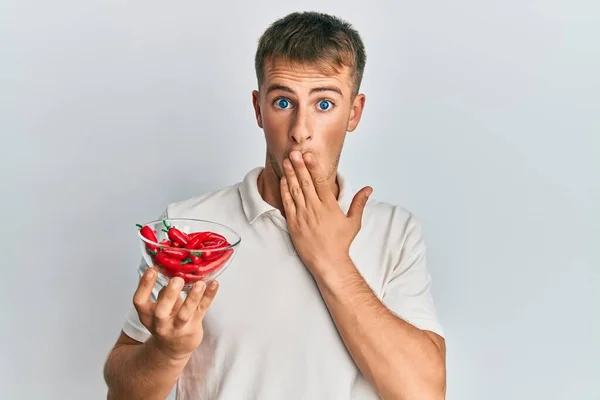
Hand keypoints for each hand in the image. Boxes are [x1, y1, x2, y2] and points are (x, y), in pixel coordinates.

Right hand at [132, 268, 218, 360]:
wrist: (173, 348)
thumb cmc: (165, 319)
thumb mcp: (157, 308)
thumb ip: (164, 291)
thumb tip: (172, 267)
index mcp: (147, 314)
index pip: (139, 300)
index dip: (144, 285)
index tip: (152, 269)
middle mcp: (160, 322)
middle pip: (161, 311)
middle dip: (169, 295)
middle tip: (177, 280)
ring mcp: (178, 326)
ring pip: (185, 314)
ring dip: (192, 298)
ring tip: (200, 283)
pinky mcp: (194, 326)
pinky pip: (202, 310)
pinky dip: (209, 296)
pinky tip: (215, 284)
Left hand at [280, 150, 371, 272]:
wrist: (328, 262)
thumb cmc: (341, 243)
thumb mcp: (354, 222)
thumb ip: (359, 202)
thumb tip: (368, 188)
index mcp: (330, 206)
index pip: (320, 182)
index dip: (313, 167)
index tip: (308, 156)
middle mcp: (315, 209)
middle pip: (306, 183)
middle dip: (299, 166)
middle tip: (295, 152)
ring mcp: (303, 216)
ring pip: (295, 190)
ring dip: (290, 174)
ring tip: (287, 161)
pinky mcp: (293, 224)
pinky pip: (287, 204)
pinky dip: (285, 191)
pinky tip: (283, 180)